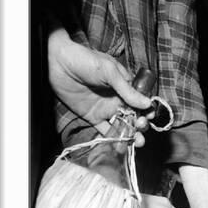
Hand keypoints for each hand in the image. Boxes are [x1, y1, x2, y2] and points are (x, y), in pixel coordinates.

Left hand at [48, 28, 153, 146]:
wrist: (58, 64)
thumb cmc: (86, 61)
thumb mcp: (110, 72)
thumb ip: (128, 90)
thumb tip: (147, 104)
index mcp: (124, 85)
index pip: (140, 100)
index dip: (147, 109)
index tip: (149, 115)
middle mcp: (117, 98)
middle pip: (134, 115)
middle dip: (140, 124)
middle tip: (141, 126)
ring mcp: (105, 109)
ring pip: (122, 125)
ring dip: (131, 134)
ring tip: (138, 142)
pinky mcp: (93, 117)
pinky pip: (105, 130)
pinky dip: (113, 139)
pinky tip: (121, 146)